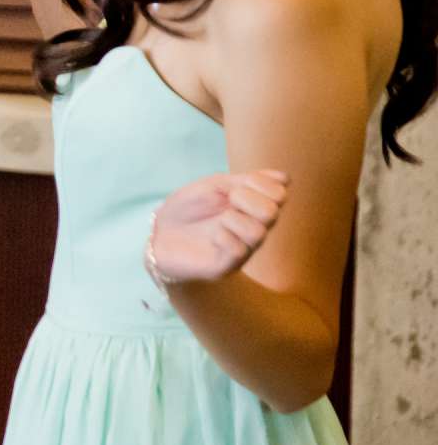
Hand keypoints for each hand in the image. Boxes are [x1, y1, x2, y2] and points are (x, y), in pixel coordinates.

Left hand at [148, 169, 287, 286]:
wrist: (160, 233)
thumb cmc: (189, 208)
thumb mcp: (216, 186)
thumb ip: (248, 181)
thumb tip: (285, 178)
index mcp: (255, 207)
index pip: (280, 193)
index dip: (260, 183)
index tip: (235, 185)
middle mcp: (255, 228)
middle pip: (272, 212)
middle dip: (246, 199)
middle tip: (228, 200)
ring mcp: (243, 249)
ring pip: (258, 233)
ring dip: (233, 218)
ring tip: (219, 220)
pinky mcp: (226, 266)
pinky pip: (238, 250)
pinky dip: (223, 237)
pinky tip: (213, 236)